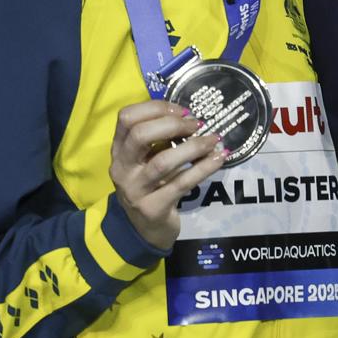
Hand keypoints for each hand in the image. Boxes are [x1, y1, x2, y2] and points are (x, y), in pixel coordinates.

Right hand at [109, 100, 226, 249]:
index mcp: (119, 150)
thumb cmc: (150, 185)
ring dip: (193, 147)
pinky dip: (204, 168)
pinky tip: (219, 158)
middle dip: (173, 124)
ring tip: (213, 140)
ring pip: (163, 162)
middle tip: (197, 124)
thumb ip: (159, 138)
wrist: (145, 230)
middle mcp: (122, 168)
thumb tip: (190, 115)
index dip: (155, 108)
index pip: (126, 117)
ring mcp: (136, 190)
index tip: (182, 110)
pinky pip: (182, 183)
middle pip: (140, 135)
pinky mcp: (154, 208)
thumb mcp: (146, 160)